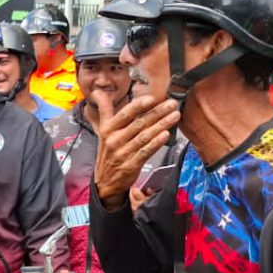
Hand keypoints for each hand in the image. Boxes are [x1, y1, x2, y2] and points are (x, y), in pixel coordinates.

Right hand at [90, 92, 179, 209]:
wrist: (105, 181)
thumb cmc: (108, 151)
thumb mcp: (102, 130)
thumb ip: (104, 110)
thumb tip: (98, 91)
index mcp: (108, 129)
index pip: (124, 114)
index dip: (138, 106)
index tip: (152, 98)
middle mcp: (114, 140)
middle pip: (139, 124)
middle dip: (157, 112)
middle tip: (172, 103)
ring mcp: (123, 153)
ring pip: (145, 136)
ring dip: (162, 125)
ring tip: (175, 115)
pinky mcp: (131, 165)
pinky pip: (145, 152)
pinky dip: (156, 143)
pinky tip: (166, 135)